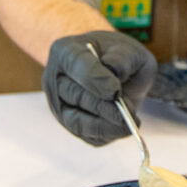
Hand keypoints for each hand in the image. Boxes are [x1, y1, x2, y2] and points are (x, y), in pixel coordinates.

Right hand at [42, 31, 157, 145]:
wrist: (122, 74)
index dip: (94, 77)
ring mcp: (60, 105)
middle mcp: (56, 79)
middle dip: (104, 106)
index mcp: (65, 51)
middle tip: (128, 111)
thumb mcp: (128, 50)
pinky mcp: (72, 125)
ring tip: (130, 122)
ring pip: (77, 121)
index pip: (74, 63)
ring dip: (106, 125)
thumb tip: (113, 70)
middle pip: (75, 95)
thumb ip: (122, 58)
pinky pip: (88, 136)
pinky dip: (108, 134)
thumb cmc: (121, 58)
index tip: (115, 90)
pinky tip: (124, 127)